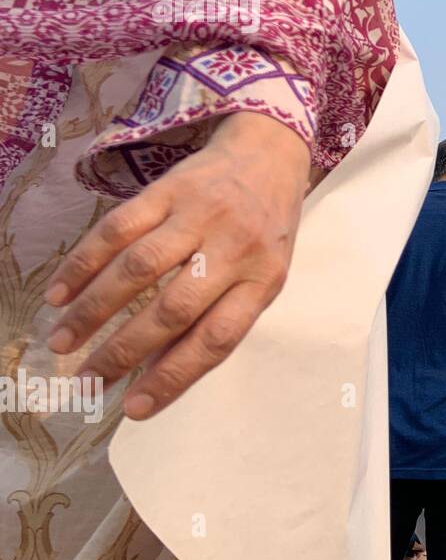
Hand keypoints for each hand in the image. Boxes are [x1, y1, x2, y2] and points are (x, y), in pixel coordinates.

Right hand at [46, 111, 310, 419]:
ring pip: (138, 269)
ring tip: (63, 343)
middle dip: (124, 352)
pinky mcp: (169, 189)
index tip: (134, 408)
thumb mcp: (263, 274)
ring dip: (94, 311)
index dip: (174, 377)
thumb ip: (220, 317)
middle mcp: (234, 248)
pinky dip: (84, 263)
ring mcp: (201, 215)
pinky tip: (61, 293)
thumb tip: (157, 371)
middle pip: (173, 310)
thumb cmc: (265, 228)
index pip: (217, 339)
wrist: (269, 152)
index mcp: (264, 280)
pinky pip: (118, 229)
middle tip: (87, 382)